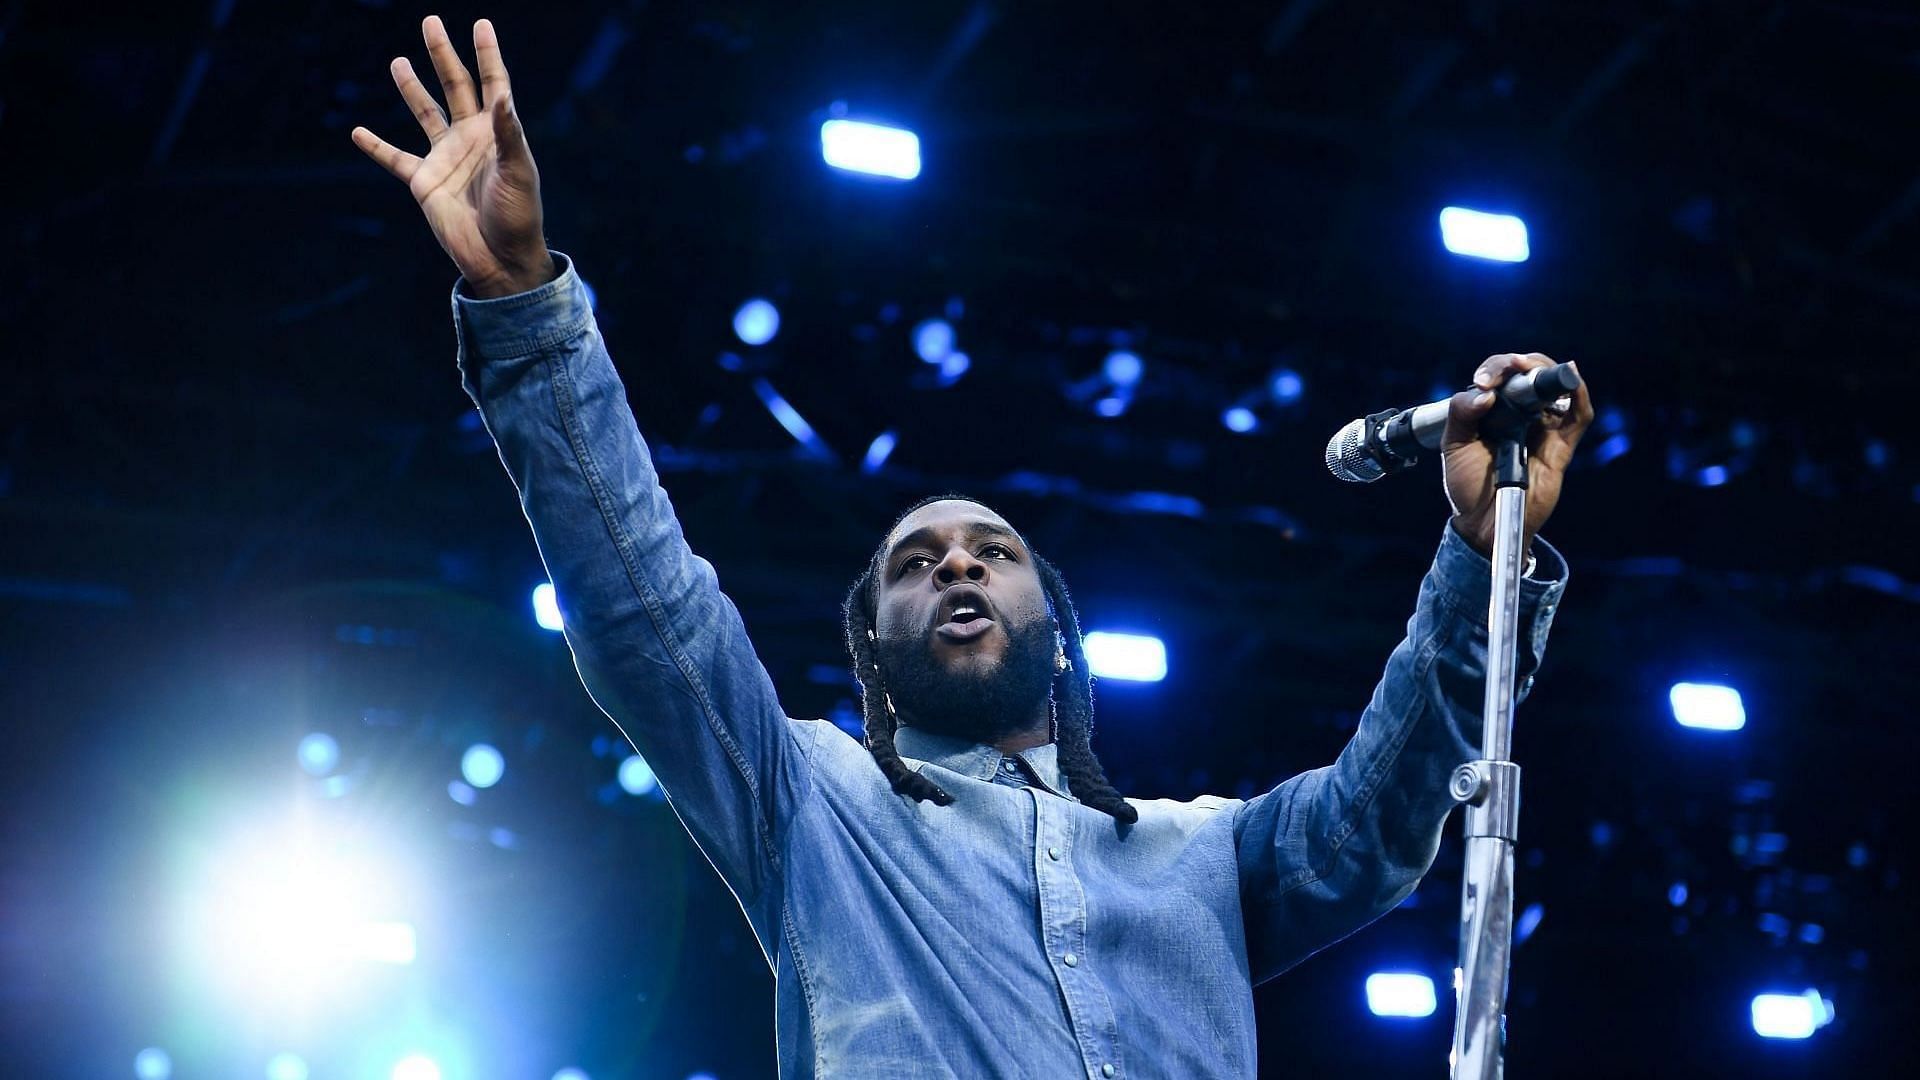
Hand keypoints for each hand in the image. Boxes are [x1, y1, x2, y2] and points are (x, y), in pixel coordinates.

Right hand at [351, 16, 554, 298]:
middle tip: (431, 23)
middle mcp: (470, 139)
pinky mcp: (424, 181)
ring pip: (424, 113)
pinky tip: (358, 132)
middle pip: (455, 86)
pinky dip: (375, 147)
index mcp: (497, 133)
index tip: (481, 24)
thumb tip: (501, 98)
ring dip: (412, 88)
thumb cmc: (518, 216)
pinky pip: (395, 159)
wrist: (500, 258)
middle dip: (443, 55)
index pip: (493, 84)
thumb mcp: (520, 172)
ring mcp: (445, 158)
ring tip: (399, 61)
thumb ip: (508, 134)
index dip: (487, 54)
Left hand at [1442, 353, 1594, 557]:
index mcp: (1495, 409)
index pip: (1503, 374)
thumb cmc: (1468, 484)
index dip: (1497, 367)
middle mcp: (1521, 413)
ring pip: (1558, 387)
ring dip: (1549, 372)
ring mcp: (1544, 427)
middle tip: (1511, 367)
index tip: (1482, 382)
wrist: (1483, 522)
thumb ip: (1461, 415)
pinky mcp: (1562, 446)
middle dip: (1522, 363)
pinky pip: (1579, 417)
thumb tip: (1485, 394)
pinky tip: (1570, 382)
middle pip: (1533, 372)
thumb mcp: (1454, 445)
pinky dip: (1579, 396)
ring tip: (1532, 369)